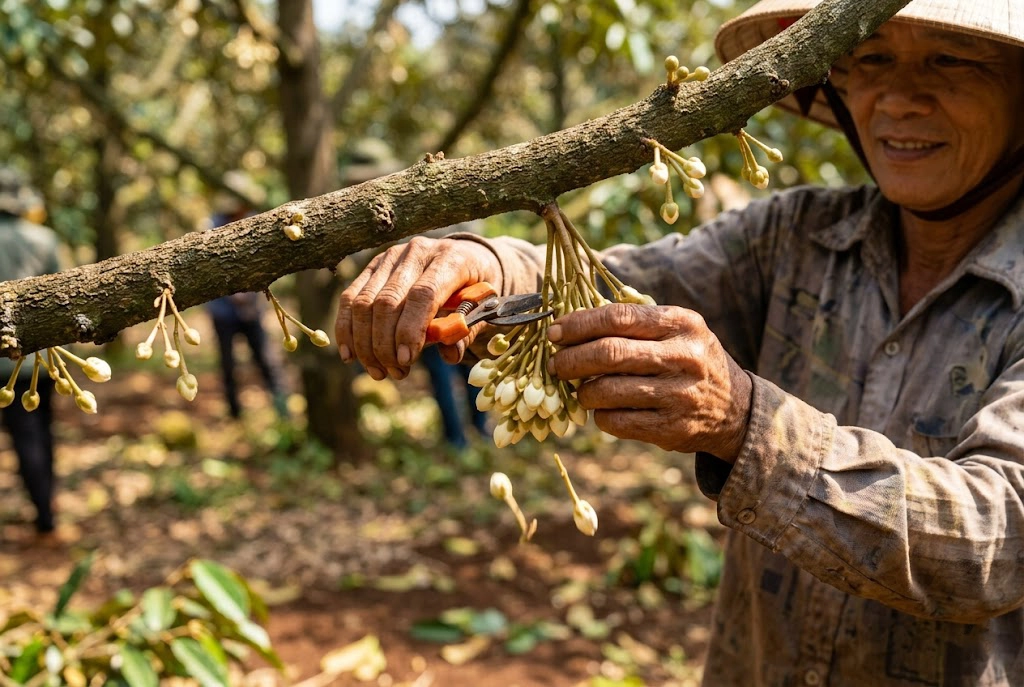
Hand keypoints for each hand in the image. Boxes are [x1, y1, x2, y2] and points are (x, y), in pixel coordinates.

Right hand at [335, 237, 501, 379]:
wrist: (464, 258)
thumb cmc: (475, 289)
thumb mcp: (482, 310)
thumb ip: (466, 332)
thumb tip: (449, 355)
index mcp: (451, 259)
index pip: (423, 294)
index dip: (411, 329)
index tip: (406, 359)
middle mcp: (417, 252)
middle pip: (388, 301)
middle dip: (385, 344)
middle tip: (394, 372)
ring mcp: (391, 257)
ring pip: (364, 302)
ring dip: (366, 343)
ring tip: (379, 370)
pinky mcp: (372, 266)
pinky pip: (350, 299)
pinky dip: (347, 330)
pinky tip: (351, 355)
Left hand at [548, 304, 751, 460]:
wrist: (736, 409)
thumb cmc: (689, 360)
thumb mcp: (677, 330)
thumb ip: (633, 322)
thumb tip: (571, 325)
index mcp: (682, 323)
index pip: (618, 317)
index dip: (578, 325)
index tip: (554, 333)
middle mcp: (684, 357)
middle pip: (608, 353)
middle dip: (571, 359)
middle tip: (555, 365)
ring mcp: (678, 395)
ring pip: (607, 391)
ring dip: (582, 391)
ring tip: (581, 389)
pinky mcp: (671, 428)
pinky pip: (616, 422)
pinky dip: (599, 416)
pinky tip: (603, 409)